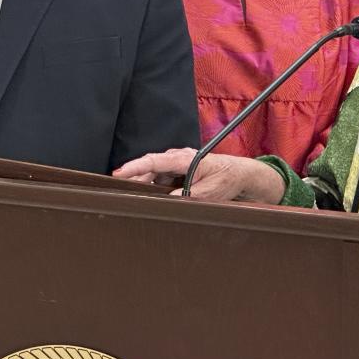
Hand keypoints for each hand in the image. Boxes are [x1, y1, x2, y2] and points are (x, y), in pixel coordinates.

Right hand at [113, 148, 285, 203]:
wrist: (239, 174)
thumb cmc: (227, 179)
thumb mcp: (210, 191)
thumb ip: (189, 195)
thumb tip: (170, 200)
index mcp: (185, 159)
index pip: (154, 161)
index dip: (134, 167)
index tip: (119, 173)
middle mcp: (179, 158)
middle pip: (150, 167)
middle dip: (134, 178)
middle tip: (120, 191)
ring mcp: (179, 163)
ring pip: (154, 173)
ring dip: (144, 183)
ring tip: (132, 196)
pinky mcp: (180, 170)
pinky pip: (161, 176)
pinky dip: (153, 185)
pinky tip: (149, 196)